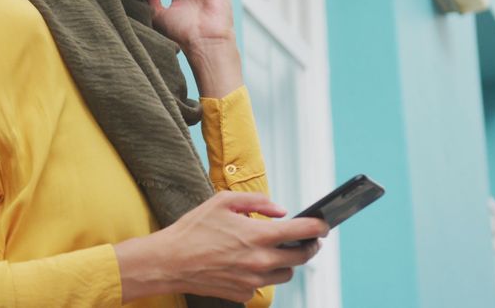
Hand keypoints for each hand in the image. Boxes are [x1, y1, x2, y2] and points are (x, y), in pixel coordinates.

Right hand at [114, 192, 328, 302]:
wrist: (169, 262)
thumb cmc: (193, 229)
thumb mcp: (223, 202)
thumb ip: (257, 201)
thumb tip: (280, 210)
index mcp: (258, 235)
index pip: (303, 231)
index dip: (319, 227)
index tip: (325, 225)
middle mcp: (260, 260)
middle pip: (302, 257)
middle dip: (309, 246)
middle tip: (309, 239)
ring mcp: (253, 280)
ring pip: (286, 273)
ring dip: (286, 261)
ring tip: (275, 249)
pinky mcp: (243, 293)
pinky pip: (263, 283)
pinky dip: (262, 273)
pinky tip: (248, 262)